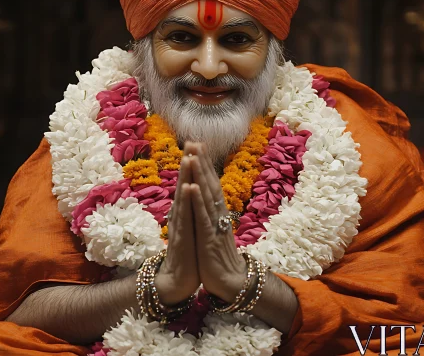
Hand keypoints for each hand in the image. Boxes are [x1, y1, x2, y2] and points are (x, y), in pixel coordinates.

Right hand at [155, 154, 198, 304]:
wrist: (176, 283)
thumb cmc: (186, 257)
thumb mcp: (191, 231)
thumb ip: (190, 214)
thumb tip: (193, 197)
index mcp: (185, 214)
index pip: (189, 185)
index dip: (192, 166)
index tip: (196, 146)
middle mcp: (180, 216)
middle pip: (184, 185)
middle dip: (188, 164)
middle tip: (191, 142)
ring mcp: (180, 227)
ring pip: (183, 198)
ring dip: (186, 177)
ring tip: (188, 157)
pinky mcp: (182, 239)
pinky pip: (185, 218)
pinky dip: (187, 203)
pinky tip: (188, 189)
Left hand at [185, 142, 247, 301]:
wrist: (232, 283)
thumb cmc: (220, 259)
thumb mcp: (215, 233)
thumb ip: (213, 216)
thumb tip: (210, 200)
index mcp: (217, 214)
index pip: (210, 185)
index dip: (204, 166)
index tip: (198, 146)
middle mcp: (218, 215)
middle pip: (209, 184)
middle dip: (201, 162)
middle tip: (195, 141)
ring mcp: (214, 226)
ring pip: (206, 196)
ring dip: (199, 175)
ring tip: (192, 156)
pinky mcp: (209, 238)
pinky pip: (202, 217)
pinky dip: (197, 201)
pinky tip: (191, 187)